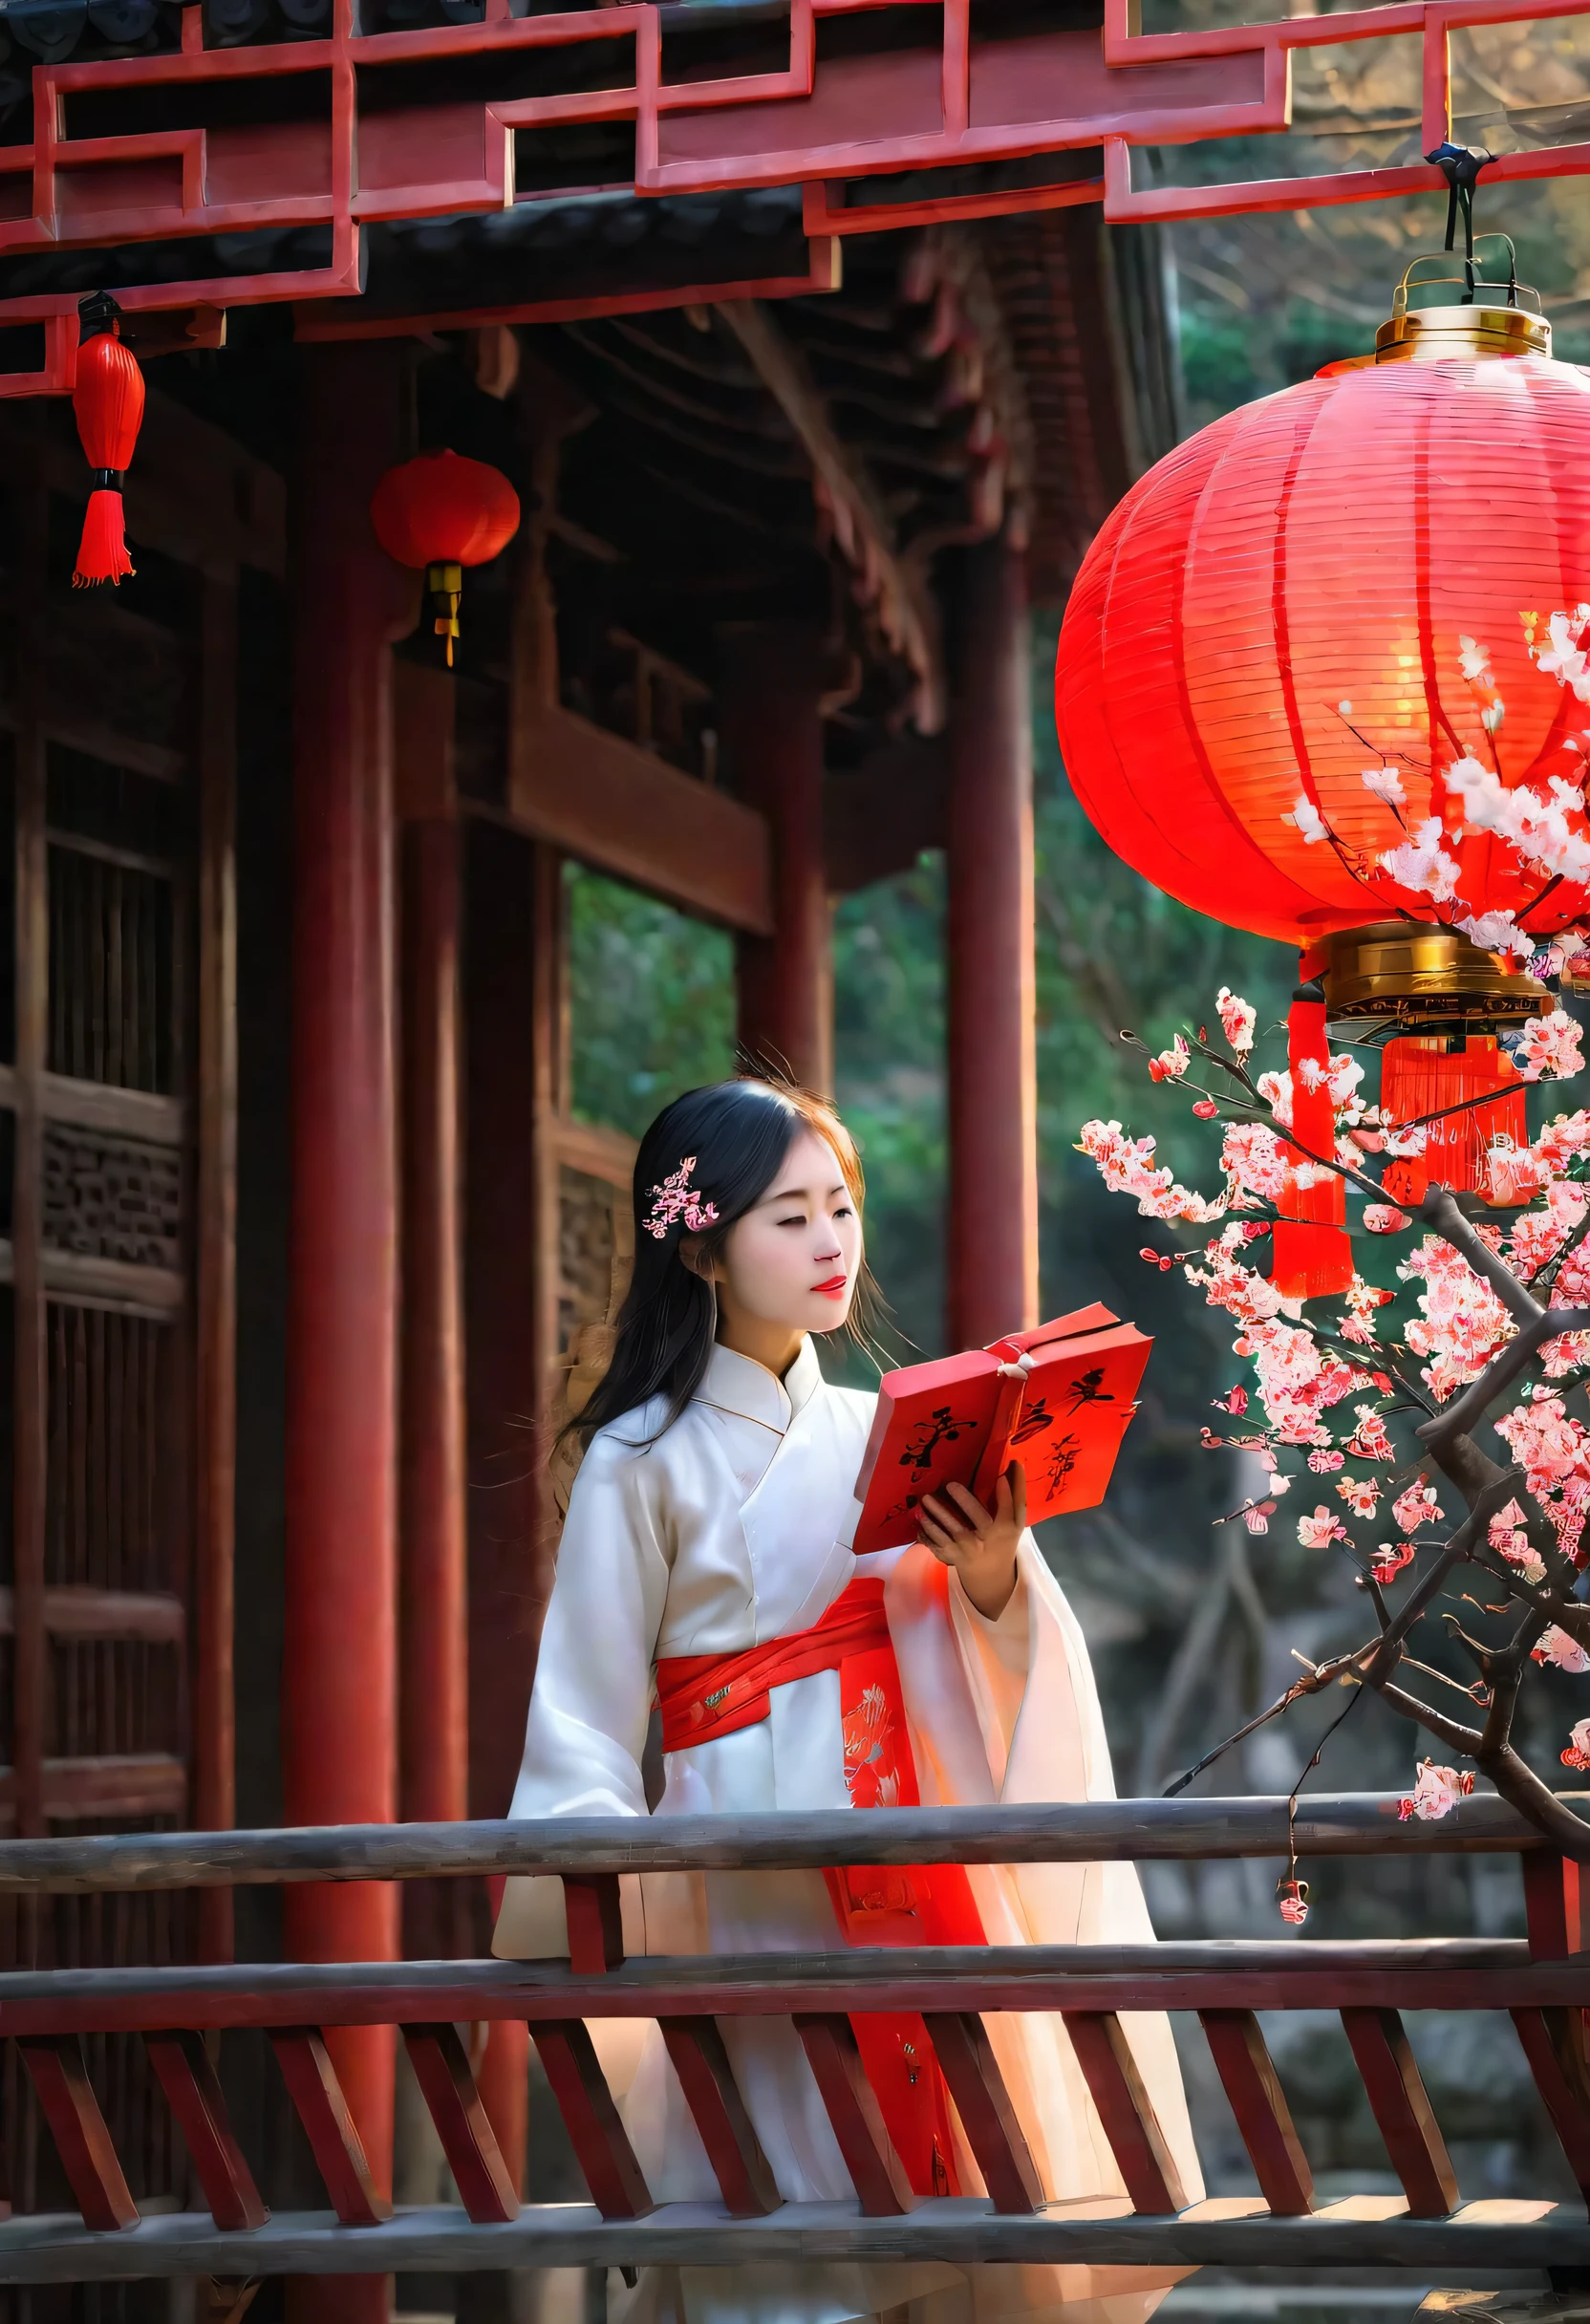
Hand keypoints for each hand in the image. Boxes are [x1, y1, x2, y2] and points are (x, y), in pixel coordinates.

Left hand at [918, 1462, 1026, 1619]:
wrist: (990, 1573)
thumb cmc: (1002, 1538)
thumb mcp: (1015, 1520)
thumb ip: (1015, 1494)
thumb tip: (1015, 1463)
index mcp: (1004, 1528)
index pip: (1008, 1509)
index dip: (1006, 1494)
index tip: (1000, 1478)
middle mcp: (986, 1539)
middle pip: (977, 1520)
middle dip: (965, 1502)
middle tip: (950, 1484)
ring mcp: (966, 1549)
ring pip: (950, 1533)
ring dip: (936, 1517)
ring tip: (925, 1500)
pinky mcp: (950, 1555)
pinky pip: (935, 1543)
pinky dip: (926, 1532)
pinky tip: (918, 1518)